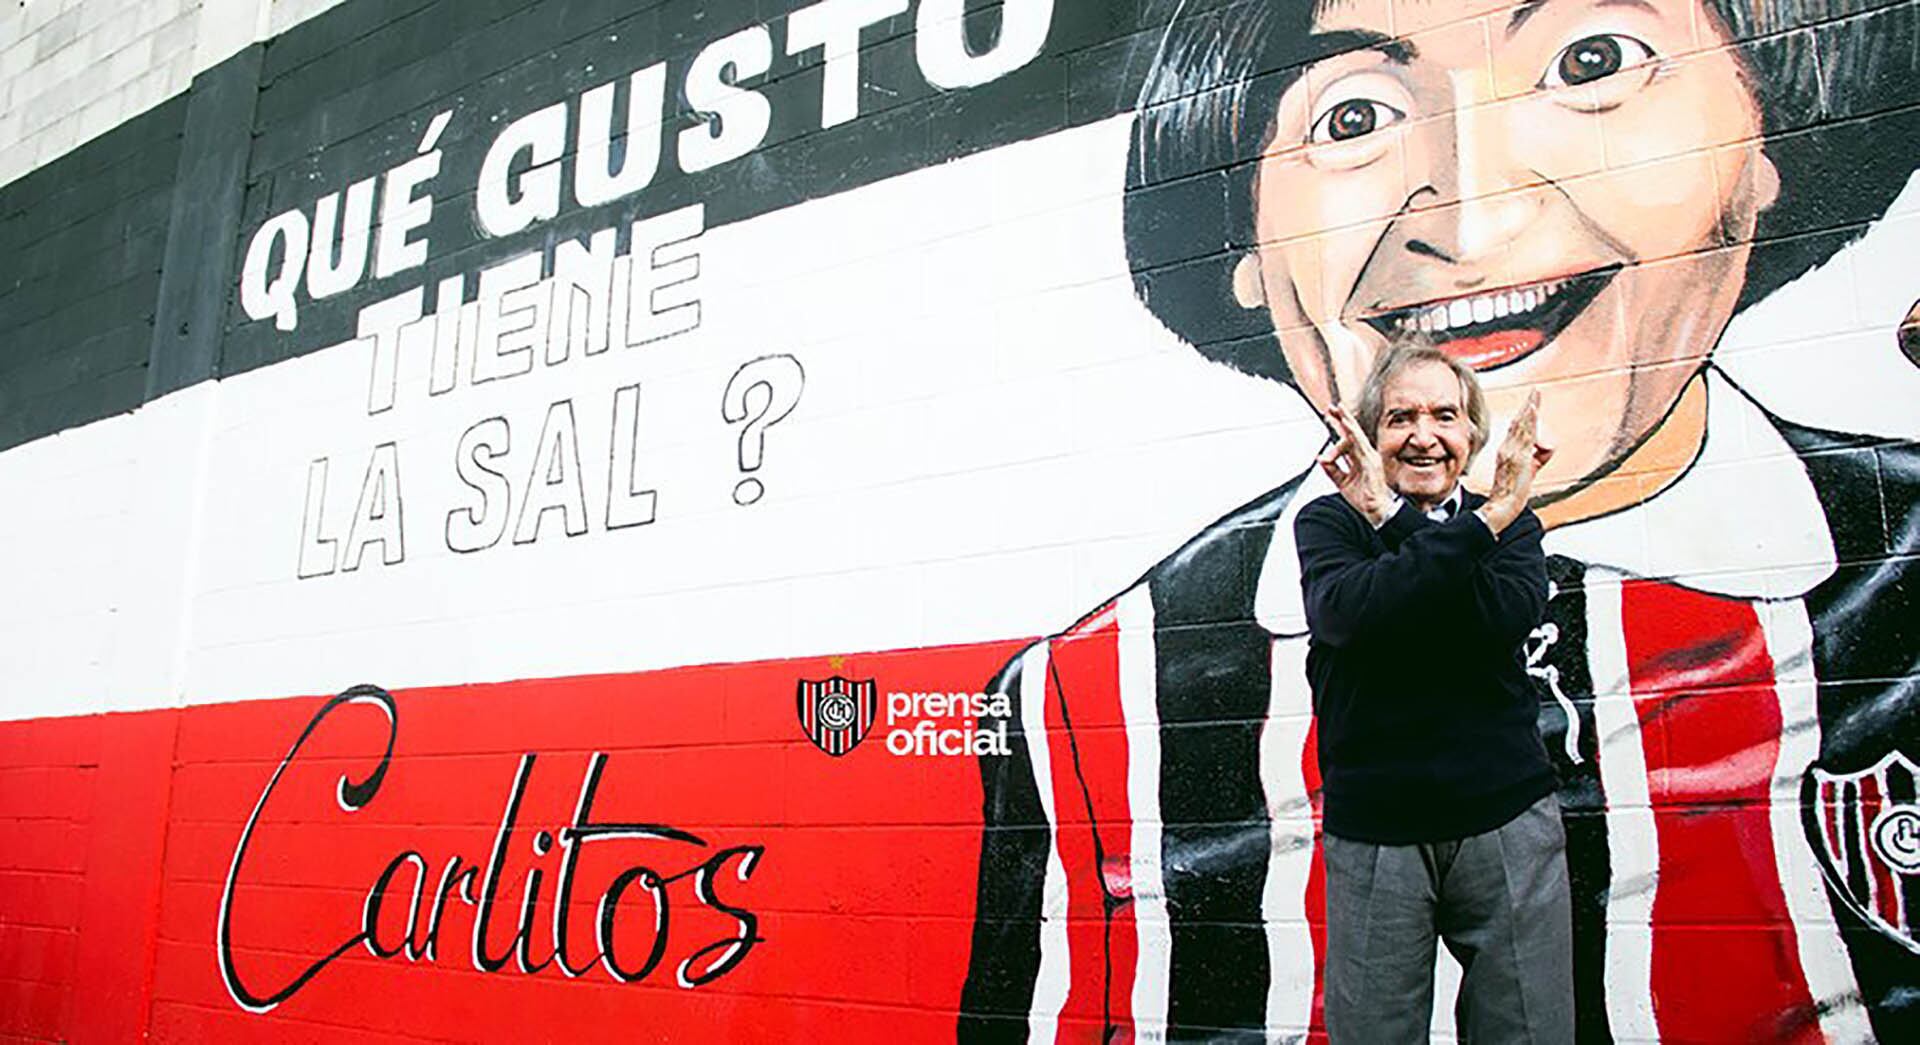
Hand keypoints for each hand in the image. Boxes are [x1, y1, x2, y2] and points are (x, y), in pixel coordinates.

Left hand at [1318, 405, 1394, 525]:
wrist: (1375, 511)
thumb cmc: (1364, 497)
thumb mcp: (1342, 482)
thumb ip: (1332, 470)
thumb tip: (1320, 458)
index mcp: (1359, 458)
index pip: (1348, 438)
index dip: (1340, 426)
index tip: (1330, 415)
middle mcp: (1366, 455)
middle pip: (1353, 432)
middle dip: (1343, 418)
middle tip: (1333, 405)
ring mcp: (1370, 458)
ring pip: (1357, 436)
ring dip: (1348, 423)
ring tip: (1340, 411)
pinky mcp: (1371, 463)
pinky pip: (1360, 446)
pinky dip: (1353, 435)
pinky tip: (1347, 427)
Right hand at [1477, 391, 1552, 534]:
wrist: (1502, 507)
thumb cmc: (1513, 492)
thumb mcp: (1530, 471)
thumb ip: (1539, 457)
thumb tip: (1548, 447)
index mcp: (1508, 451)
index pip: (1517, 428)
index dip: (1525, 414)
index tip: (1531, 402)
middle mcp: (1507, 449)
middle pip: (1519, 423)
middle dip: (1528, 405)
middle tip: (1536, 391)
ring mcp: (1511, 452)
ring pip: (1522, 427)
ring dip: (1529, 410)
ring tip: (1536, 396)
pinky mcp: (1518, 458)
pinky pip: (1524, 436)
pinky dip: (1528, 422)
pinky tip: (1532, 411)